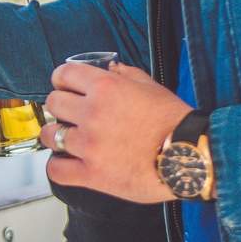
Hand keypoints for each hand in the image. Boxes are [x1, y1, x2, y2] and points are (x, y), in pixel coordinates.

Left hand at [42, 62, 189, 202]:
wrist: (190, 157)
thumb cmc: (174, 121)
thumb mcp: (151, 87)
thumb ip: (125, 74)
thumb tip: (110, 67)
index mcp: (105, 88)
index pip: (62, 75)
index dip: (62, 81)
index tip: (65, 88)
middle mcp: (92, 113)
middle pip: (53, 104)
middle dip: (60, 108)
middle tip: (70, 115)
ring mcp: (89, 145)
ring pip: (50, 136)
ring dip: (56, 136)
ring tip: (67, 140)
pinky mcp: (93, 174)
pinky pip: (57, 169)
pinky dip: (57, 166)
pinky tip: (65, 163)